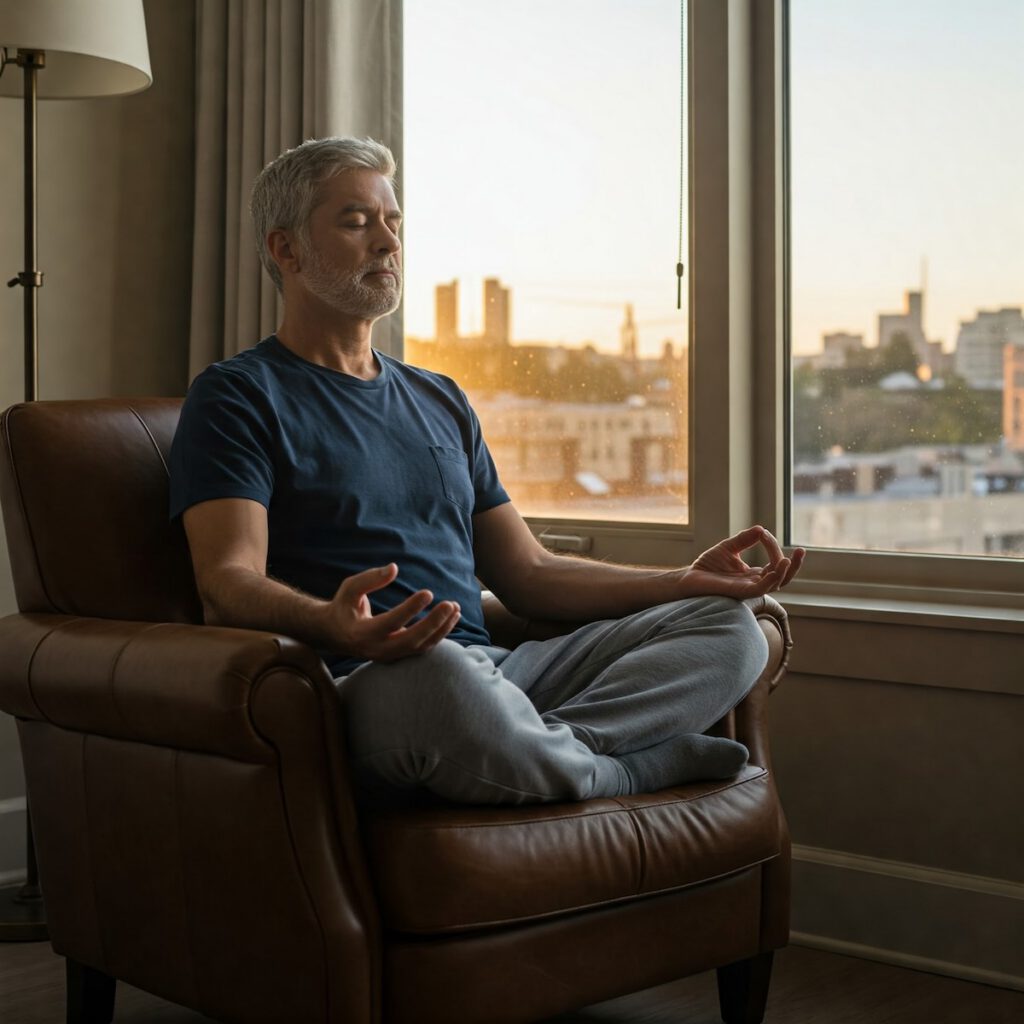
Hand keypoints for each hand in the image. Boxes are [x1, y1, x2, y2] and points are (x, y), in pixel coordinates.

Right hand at [326, 563, 460, 661]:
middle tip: (450, 604)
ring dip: (441, 629)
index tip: (428, 592)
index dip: (411, 608)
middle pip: (411, 640)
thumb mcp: (350, 589)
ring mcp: (389, 655)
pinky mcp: (398, 655)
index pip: (391, 622)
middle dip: (434, 623)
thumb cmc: (344, 606)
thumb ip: (370, 579)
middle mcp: (377, 649)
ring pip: (420, 647)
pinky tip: (451, 618)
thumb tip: (394, 568)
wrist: (335, 635)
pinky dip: (439, 634)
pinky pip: (422, 647)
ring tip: (455, 608)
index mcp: (362, 633)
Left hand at [681, 526, 804, 599]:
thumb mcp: (728, 548)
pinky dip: (770, 580)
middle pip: (782, 577)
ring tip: (788, 559)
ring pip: (775, 585)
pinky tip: (775, 568)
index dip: (773, 547)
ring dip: (784, 572)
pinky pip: (759, 590)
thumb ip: (744, 540)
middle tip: (801, 551)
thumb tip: (761, 529)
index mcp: (754, 575)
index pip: (774, 563)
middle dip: (793, 565)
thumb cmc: (707, 566)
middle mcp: (754, 583)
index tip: (764, 533)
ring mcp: (748, 589)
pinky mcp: (739, 593)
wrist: (688, 578)